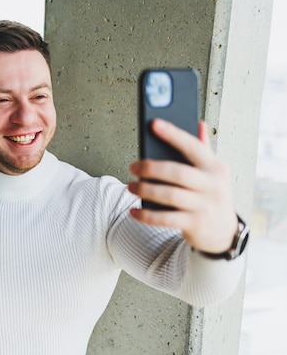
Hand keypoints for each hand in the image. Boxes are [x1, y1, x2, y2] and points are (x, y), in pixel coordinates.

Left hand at [128, 119, 237, 253]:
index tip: (154, 124)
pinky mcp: (195, 224)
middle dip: (151, 168)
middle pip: (177, 172)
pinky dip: (146, 215)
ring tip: (130, 187)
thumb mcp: (212, 172)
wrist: (223, 232)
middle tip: (133, 166)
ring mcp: (204, 206)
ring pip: (169, 195)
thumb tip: (198, 122)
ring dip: (145, 190)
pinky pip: (165, 219)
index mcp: (214, 167)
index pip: (193, 146)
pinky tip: (133, 211)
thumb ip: (203, 149)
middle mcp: (212, 185)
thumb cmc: (210, 194)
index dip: (173, 134)